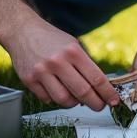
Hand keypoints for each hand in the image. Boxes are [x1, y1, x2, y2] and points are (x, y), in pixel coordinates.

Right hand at [2, 21, 118, 110]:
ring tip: (77, 98)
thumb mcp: (73, 45)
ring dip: (74, 103)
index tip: (114, 100)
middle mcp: (57, 62)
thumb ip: (85, 65)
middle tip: (99, 106)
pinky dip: (55, 99)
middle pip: (82, 92)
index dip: (107, 93)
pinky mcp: (29, 80)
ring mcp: (41, 72)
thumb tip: (101, 88)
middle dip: (95, 103)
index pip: (96, 78)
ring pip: (64, 100)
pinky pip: (47, 99)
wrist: (22, 31)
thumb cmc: (52, 39)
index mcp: (73, 51)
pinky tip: (58, 90)